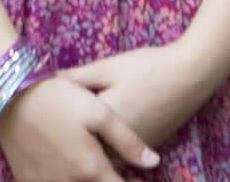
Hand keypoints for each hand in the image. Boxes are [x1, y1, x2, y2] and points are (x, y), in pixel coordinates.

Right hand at [0, 75, 160, 180]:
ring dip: (86, 181)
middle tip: (116, 170)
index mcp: (91, 171)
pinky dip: (64, 179)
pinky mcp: (27, 180)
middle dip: (109, 181)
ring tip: (91, 167)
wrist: (10, 95)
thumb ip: (127, 142)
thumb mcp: (99, 113)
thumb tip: (153, 164)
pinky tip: (68, 168)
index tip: (138, 178)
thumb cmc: (59, 99)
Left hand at [58, 42, 210, 151]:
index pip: (69, 131)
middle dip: (70, 145)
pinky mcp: (146, 148)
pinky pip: (119, 160)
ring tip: (72, 139)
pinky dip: (107, 153)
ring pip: (103, 161)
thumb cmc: (148, 67)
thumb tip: (49, 81)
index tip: (39, 120)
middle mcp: (117, 143)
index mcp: (102, 121)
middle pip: (85, 153)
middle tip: (52, 134)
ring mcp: (134, 149)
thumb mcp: (108, 67)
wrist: (190, 75)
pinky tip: (98, 141)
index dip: (54, 126)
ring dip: (89, 153)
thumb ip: (77, 77)